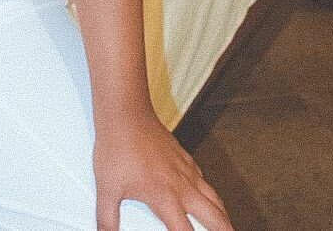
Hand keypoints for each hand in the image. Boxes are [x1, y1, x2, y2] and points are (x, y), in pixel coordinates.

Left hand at [92, 111, 232, 230]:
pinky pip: (203, 178)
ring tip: (226, 226)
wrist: (125, 113)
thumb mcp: (106, 189)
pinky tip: (205, 193)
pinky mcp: (183, 155)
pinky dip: (210, 191)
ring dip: (223, 214)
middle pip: (215, 218)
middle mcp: (182, 186)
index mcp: (165, 198)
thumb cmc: (117, 147)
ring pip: (214, 196)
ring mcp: (185, 169)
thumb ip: (106, 219)